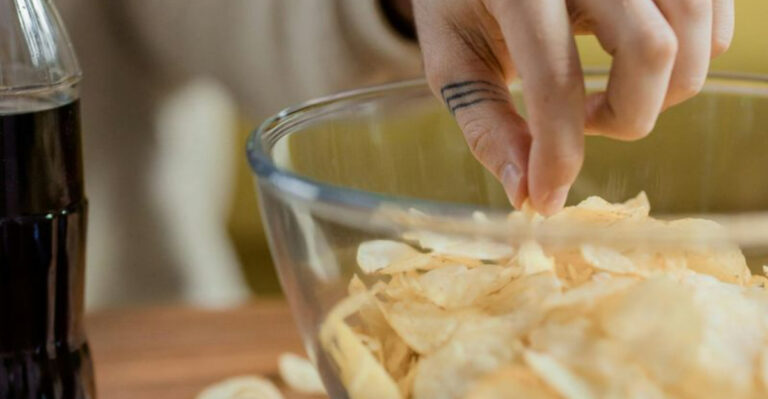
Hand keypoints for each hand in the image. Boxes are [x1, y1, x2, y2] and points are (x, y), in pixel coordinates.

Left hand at [412, 0, 733, 213]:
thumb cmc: (462, 4)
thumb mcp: (454, 61)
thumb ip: (486, 125)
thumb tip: (525, 193)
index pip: (557, 78)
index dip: (558, 153)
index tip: (547, 197)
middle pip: (653, 50)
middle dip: (628, 117)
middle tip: (585, 124)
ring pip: (696, 34)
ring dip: (665, 90)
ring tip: (609, 94)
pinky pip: (712, 16)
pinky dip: (691, 56)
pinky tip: (636, 65)